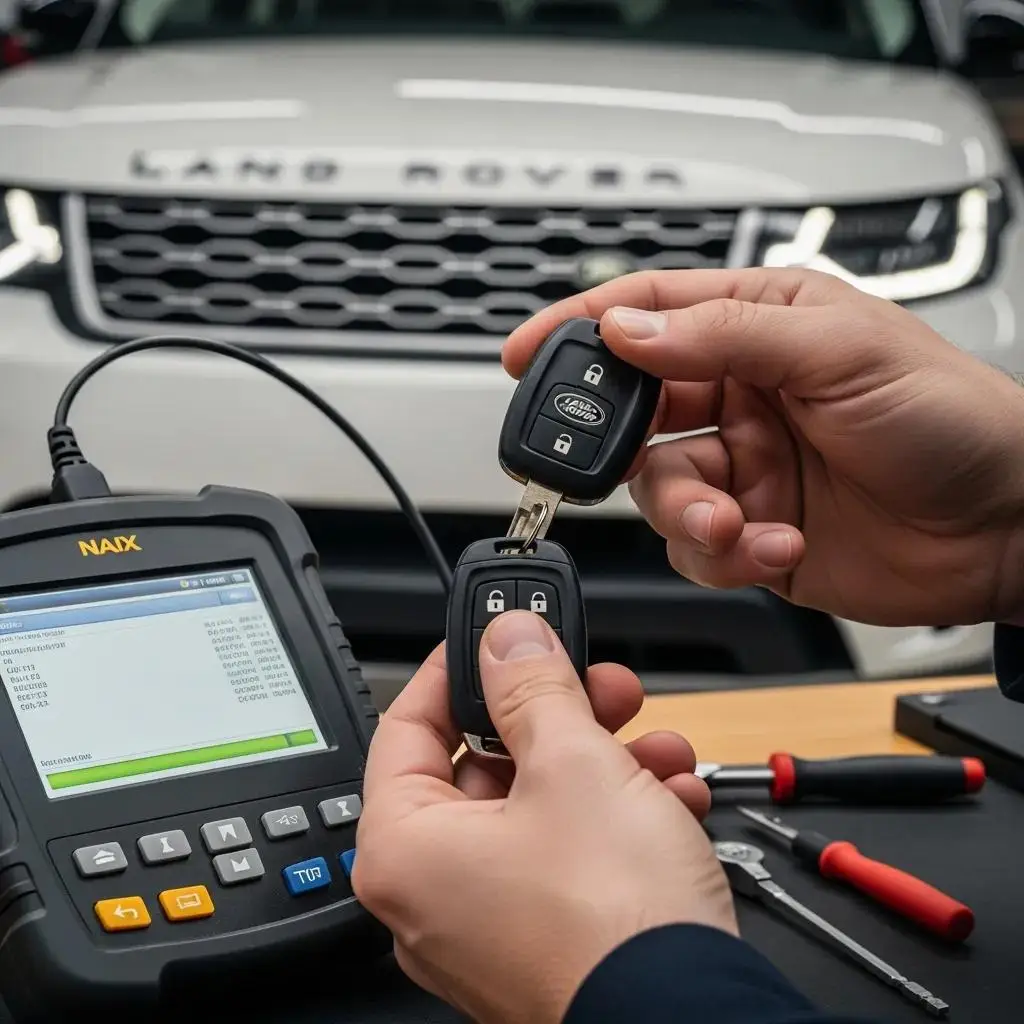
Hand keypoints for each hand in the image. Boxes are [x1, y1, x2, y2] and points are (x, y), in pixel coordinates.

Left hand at [353, 612, 732, 1023]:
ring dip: (605, 764)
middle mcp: (436, 895)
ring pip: (540, 808)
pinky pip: (569, 856)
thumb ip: (533, 686)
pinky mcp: (546, 940)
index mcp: (407, 850)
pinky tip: (672, 798)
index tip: (497, 638)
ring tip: (659, 746)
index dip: (457, 670)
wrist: (691, 1021)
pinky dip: (616, 818)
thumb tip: (509, 638)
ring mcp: (491, 924)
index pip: (407, 725)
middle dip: (559, 716)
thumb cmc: (612, 925)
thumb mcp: (574, 765)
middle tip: (599, 685)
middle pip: (487, 765)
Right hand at [505, 268, 1023, 626]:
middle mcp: (742, 397)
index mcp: (759, 328)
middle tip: (631, 464)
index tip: (526, 353)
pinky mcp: (753, 534)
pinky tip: (778, 545)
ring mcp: (746, 469)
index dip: (581, 328)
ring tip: (738, 522)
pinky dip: (725, 554)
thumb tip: (627, 328)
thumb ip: (724, 335)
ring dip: (689, 513)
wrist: (1009, 527)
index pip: (649, 312)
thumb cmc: (953, 418)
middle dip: (626, 447)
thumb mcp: (840, 351)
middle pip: (636, 413)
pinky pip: (697, 548)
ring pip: (660, 490)